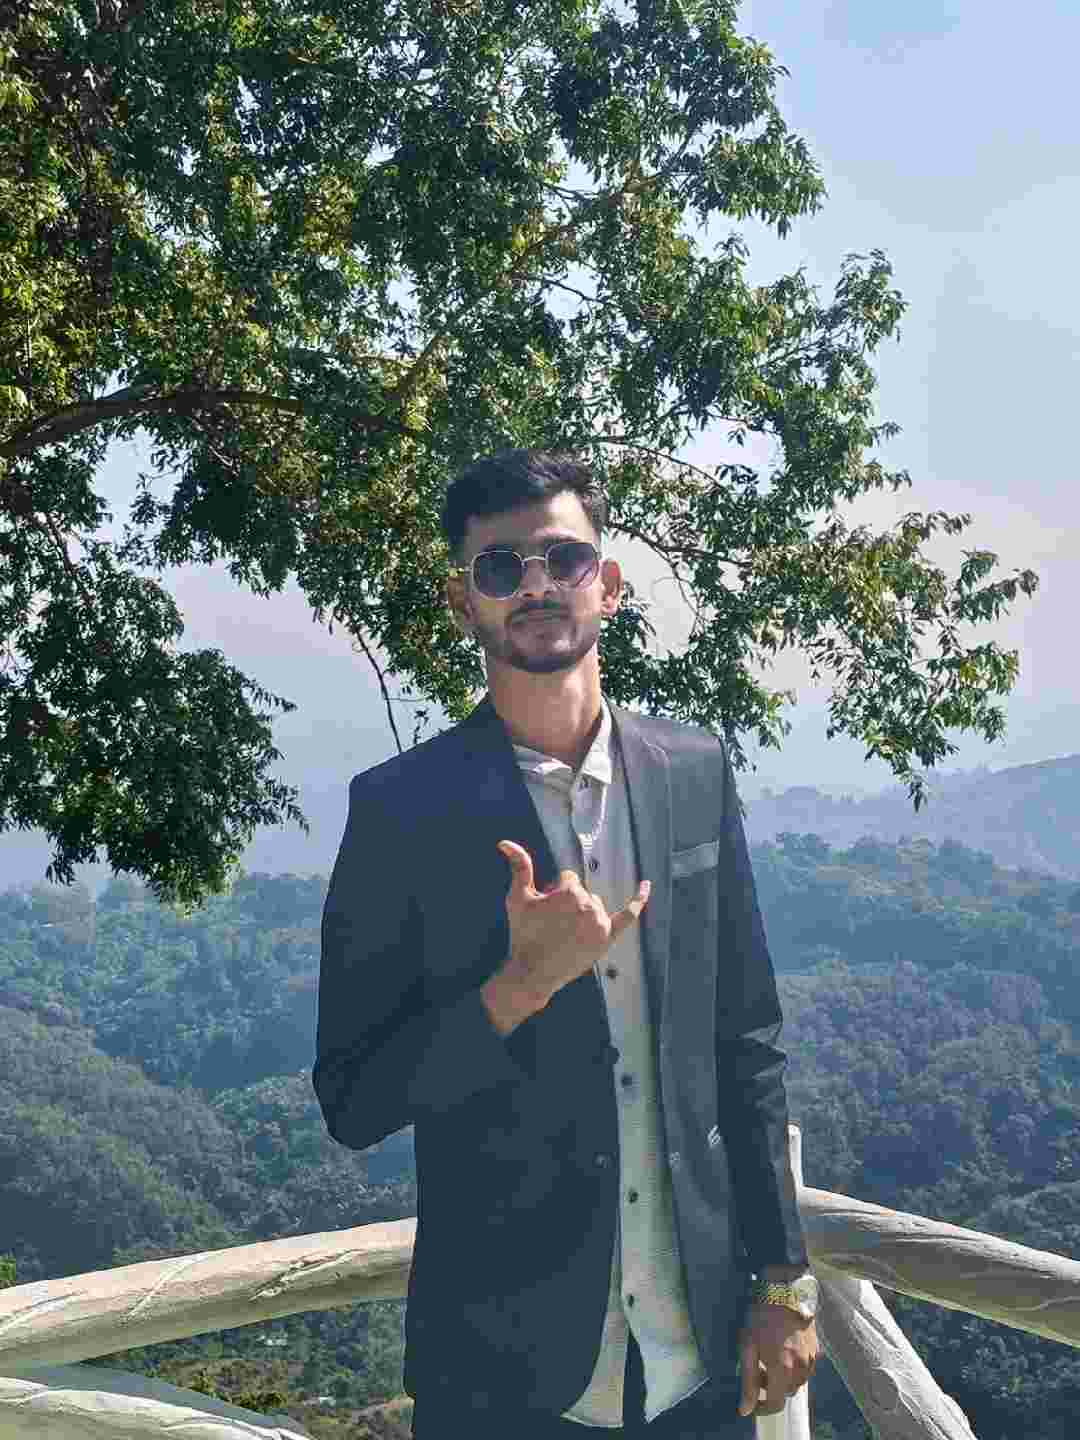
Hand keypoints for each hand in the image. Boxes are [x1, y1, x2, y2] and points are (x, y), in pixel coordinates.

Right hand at [496, 840, 649, 1006]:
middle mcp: (590, 904)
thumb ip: (519, 866)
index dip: (552, 892)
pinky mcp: (608, 938)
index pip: (567, 878)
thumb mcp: (518, 898)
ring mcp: (601, 923)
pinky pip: (628, 915)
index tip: (544, 912)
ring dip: (582, 911)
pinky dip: (639, 900)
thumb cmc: (523, 934)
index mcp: (570, 892)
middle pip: (581, 891)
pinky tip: (647, 884)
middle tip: (550, 925)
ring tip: (564, 932)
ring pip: (594, 904)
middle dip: (565, 903)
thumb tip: (504, 842)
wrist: (533, 973)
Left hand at [737, 1306, 817, 1416]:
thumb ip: (748, 1381)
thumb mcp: (748, 1346)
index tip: (753, 1403)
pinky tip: (784, 1350)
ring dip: (783, 1378)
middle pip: (785, 1393)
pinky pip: (805, 1370)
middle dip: (770, 1388)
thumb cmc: (763, 1315)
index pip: (775, 1403)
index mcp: (782, 1369)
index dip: (763, 1408)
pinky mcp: (816, 1351)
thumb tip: (745, 1409)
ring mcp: (811, 1360)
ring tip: (770, 1358)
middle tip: (758, 1370)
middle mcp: (800, 1369)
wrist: (786, 1290)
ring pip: (796, 1382)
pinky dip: (794, 1368)